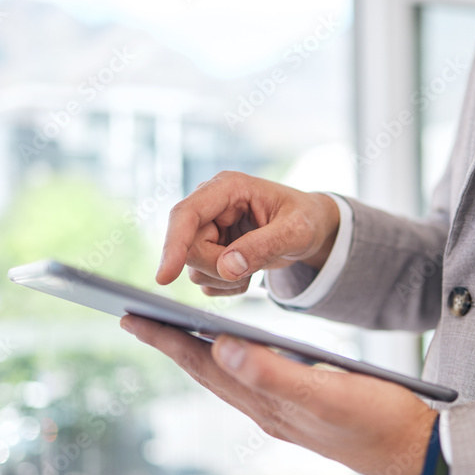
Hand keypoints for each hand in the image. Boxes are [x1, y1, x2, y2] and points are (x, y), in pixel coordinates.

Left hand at [120, 314, 437, 474]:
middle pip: (207, 370)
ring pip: (226, 377)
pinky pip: (250, 380)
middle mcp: (268, 409)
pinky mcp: (301, 407)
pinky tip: (233, 351)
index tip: (132, 316)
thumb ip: (274, 372)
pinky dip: (230, 360)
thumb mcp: (327, 392)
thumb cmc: (378, 421)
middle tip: (135, 318)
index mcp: (268, 402)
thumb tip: (221, 346)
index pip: (205, 364)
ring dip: (195, 352)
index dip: (168, 340)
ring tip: (172, 331)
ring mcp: (283, 411)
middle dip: (170, 343)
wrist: (414, 452)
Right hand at [157, 172, 340, 295]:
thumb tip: (225, 267)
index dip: (172, 245)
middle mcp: (210, 206)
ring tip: (255, 265)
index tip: (164, 277)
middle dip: (219, 268)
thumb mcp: (296, 231)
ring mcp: (207, 229)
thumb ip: (264, 246)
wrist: (310, 228)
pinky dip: (228, 286)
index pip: (186, 215)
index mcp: (227, 188)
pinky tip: (248, 272)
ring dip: (226, 279)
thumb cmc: (306, 219)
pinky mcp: (208, 251)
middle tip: (252, 266)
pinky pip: (205, 282)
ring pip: (195, 269)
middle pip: (189, 249)